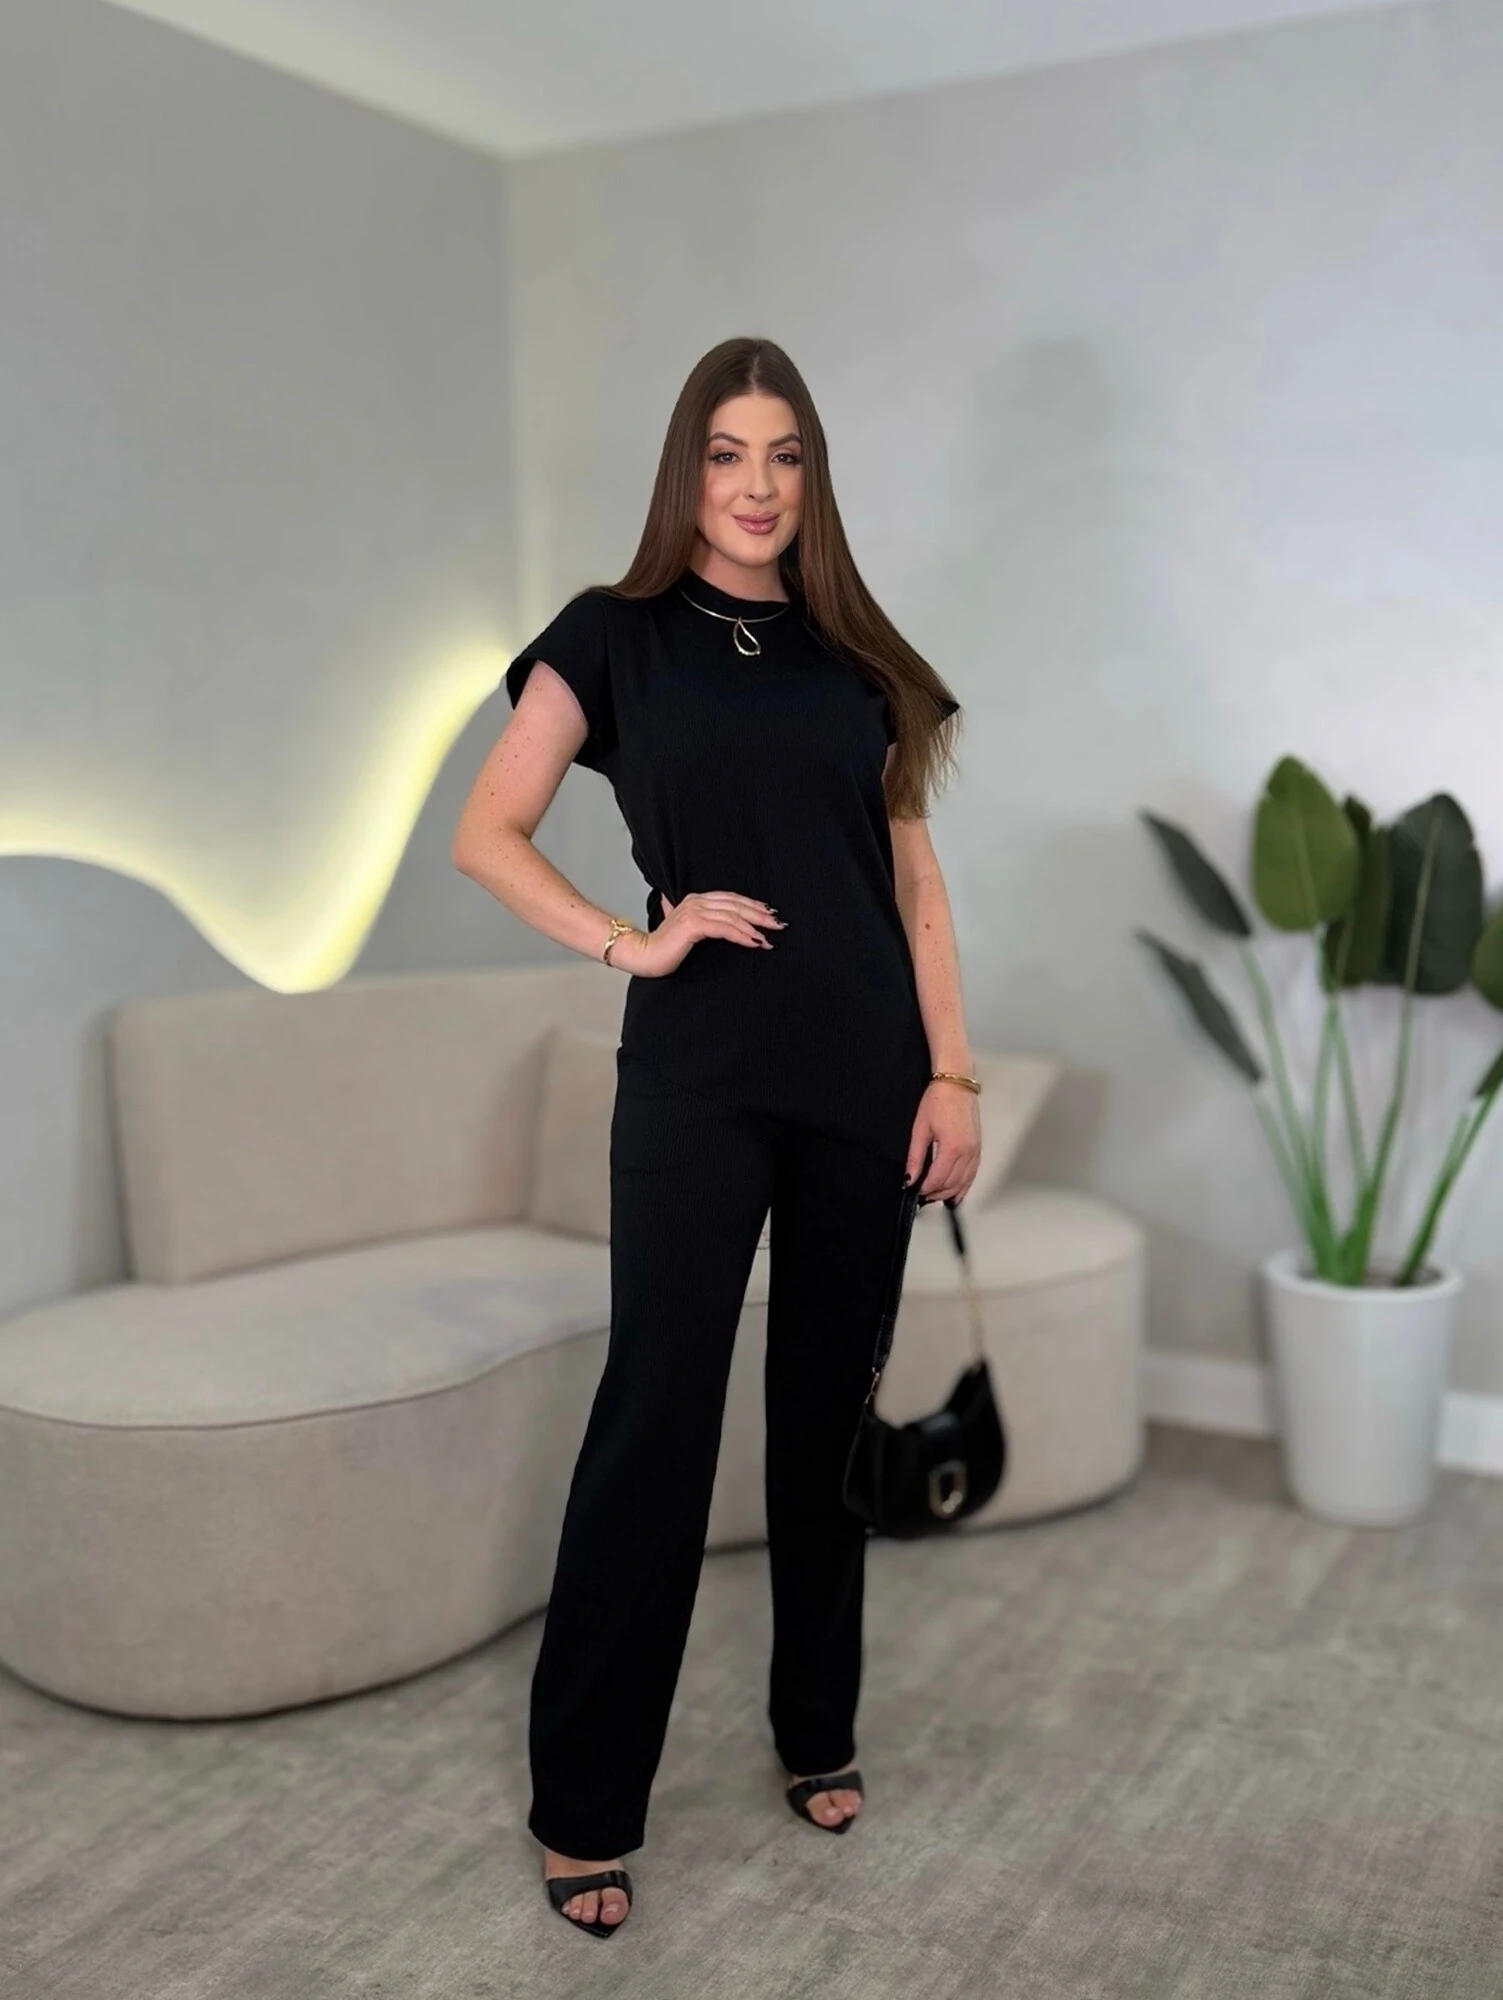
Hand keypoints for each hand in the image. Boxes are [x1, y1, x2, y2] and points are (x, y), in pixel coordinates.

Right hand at [617, 890, 784, 976]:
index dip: (752, 905)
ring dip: (754, 927)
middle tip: (778, 924)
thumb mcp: (686, 931)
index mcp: (696, 900)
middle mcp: (696, 901)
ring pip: (732, 916)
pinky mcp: (693, 925)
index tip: (770, 915)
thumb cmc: (664, 948)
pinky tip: (754, 942)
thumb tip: (712, 924)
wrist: (643, 956)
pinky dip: (742, 935)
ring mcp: (694, 911)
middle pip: (735, 904)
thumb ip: (697, 922)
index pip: (731, 899)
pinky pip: (724, 928)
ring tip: (769, 937)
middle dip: (759, 914)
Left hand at [904, 1081, 981, 1203]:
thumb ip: (915, 1157)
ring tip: (937, 1197)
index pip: (938, 1178)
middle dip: (937, 1193)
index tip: (916, 1190)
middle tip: (924, 1196)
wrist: (956, 1084)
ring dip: (950, 1192)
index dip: (926, 1188)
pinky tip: (956, 1193)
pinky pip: (973, 1173)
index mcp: (952, 1147)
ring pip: (964, 1181)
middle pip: (952, 1183)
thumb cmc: (938, 1101)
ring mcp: (975, 1150)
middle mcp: (967, 1151)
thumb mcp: (920, 1128)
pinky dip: (964, 1186)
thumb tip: (909, 1178)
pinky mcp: (978, 1148)